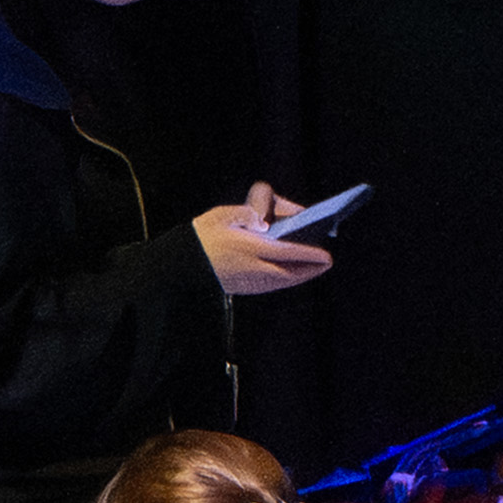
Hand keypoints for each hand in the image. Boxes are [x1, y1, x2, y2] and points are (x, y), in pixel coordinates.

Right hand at [195, 188, 335, 292]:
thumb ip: (252, 213)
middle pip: (287, 273)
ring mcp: (244, 282)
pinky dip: (283, 281)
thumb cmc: (200, 237)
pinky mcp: (238, 289)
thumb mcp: (225, 214)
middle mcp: (249, 269)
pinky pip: (268, 286)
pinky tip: (288, 277)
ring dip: (298, 277)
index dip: (309, 255)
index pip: (286, 252)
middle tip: (326, 263)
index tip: (326, 256)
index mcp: (247, 248)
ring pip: (279, 282)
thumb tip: (270, 220)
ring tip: (312, 270)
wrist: (175, 268)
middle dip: (309, 269)